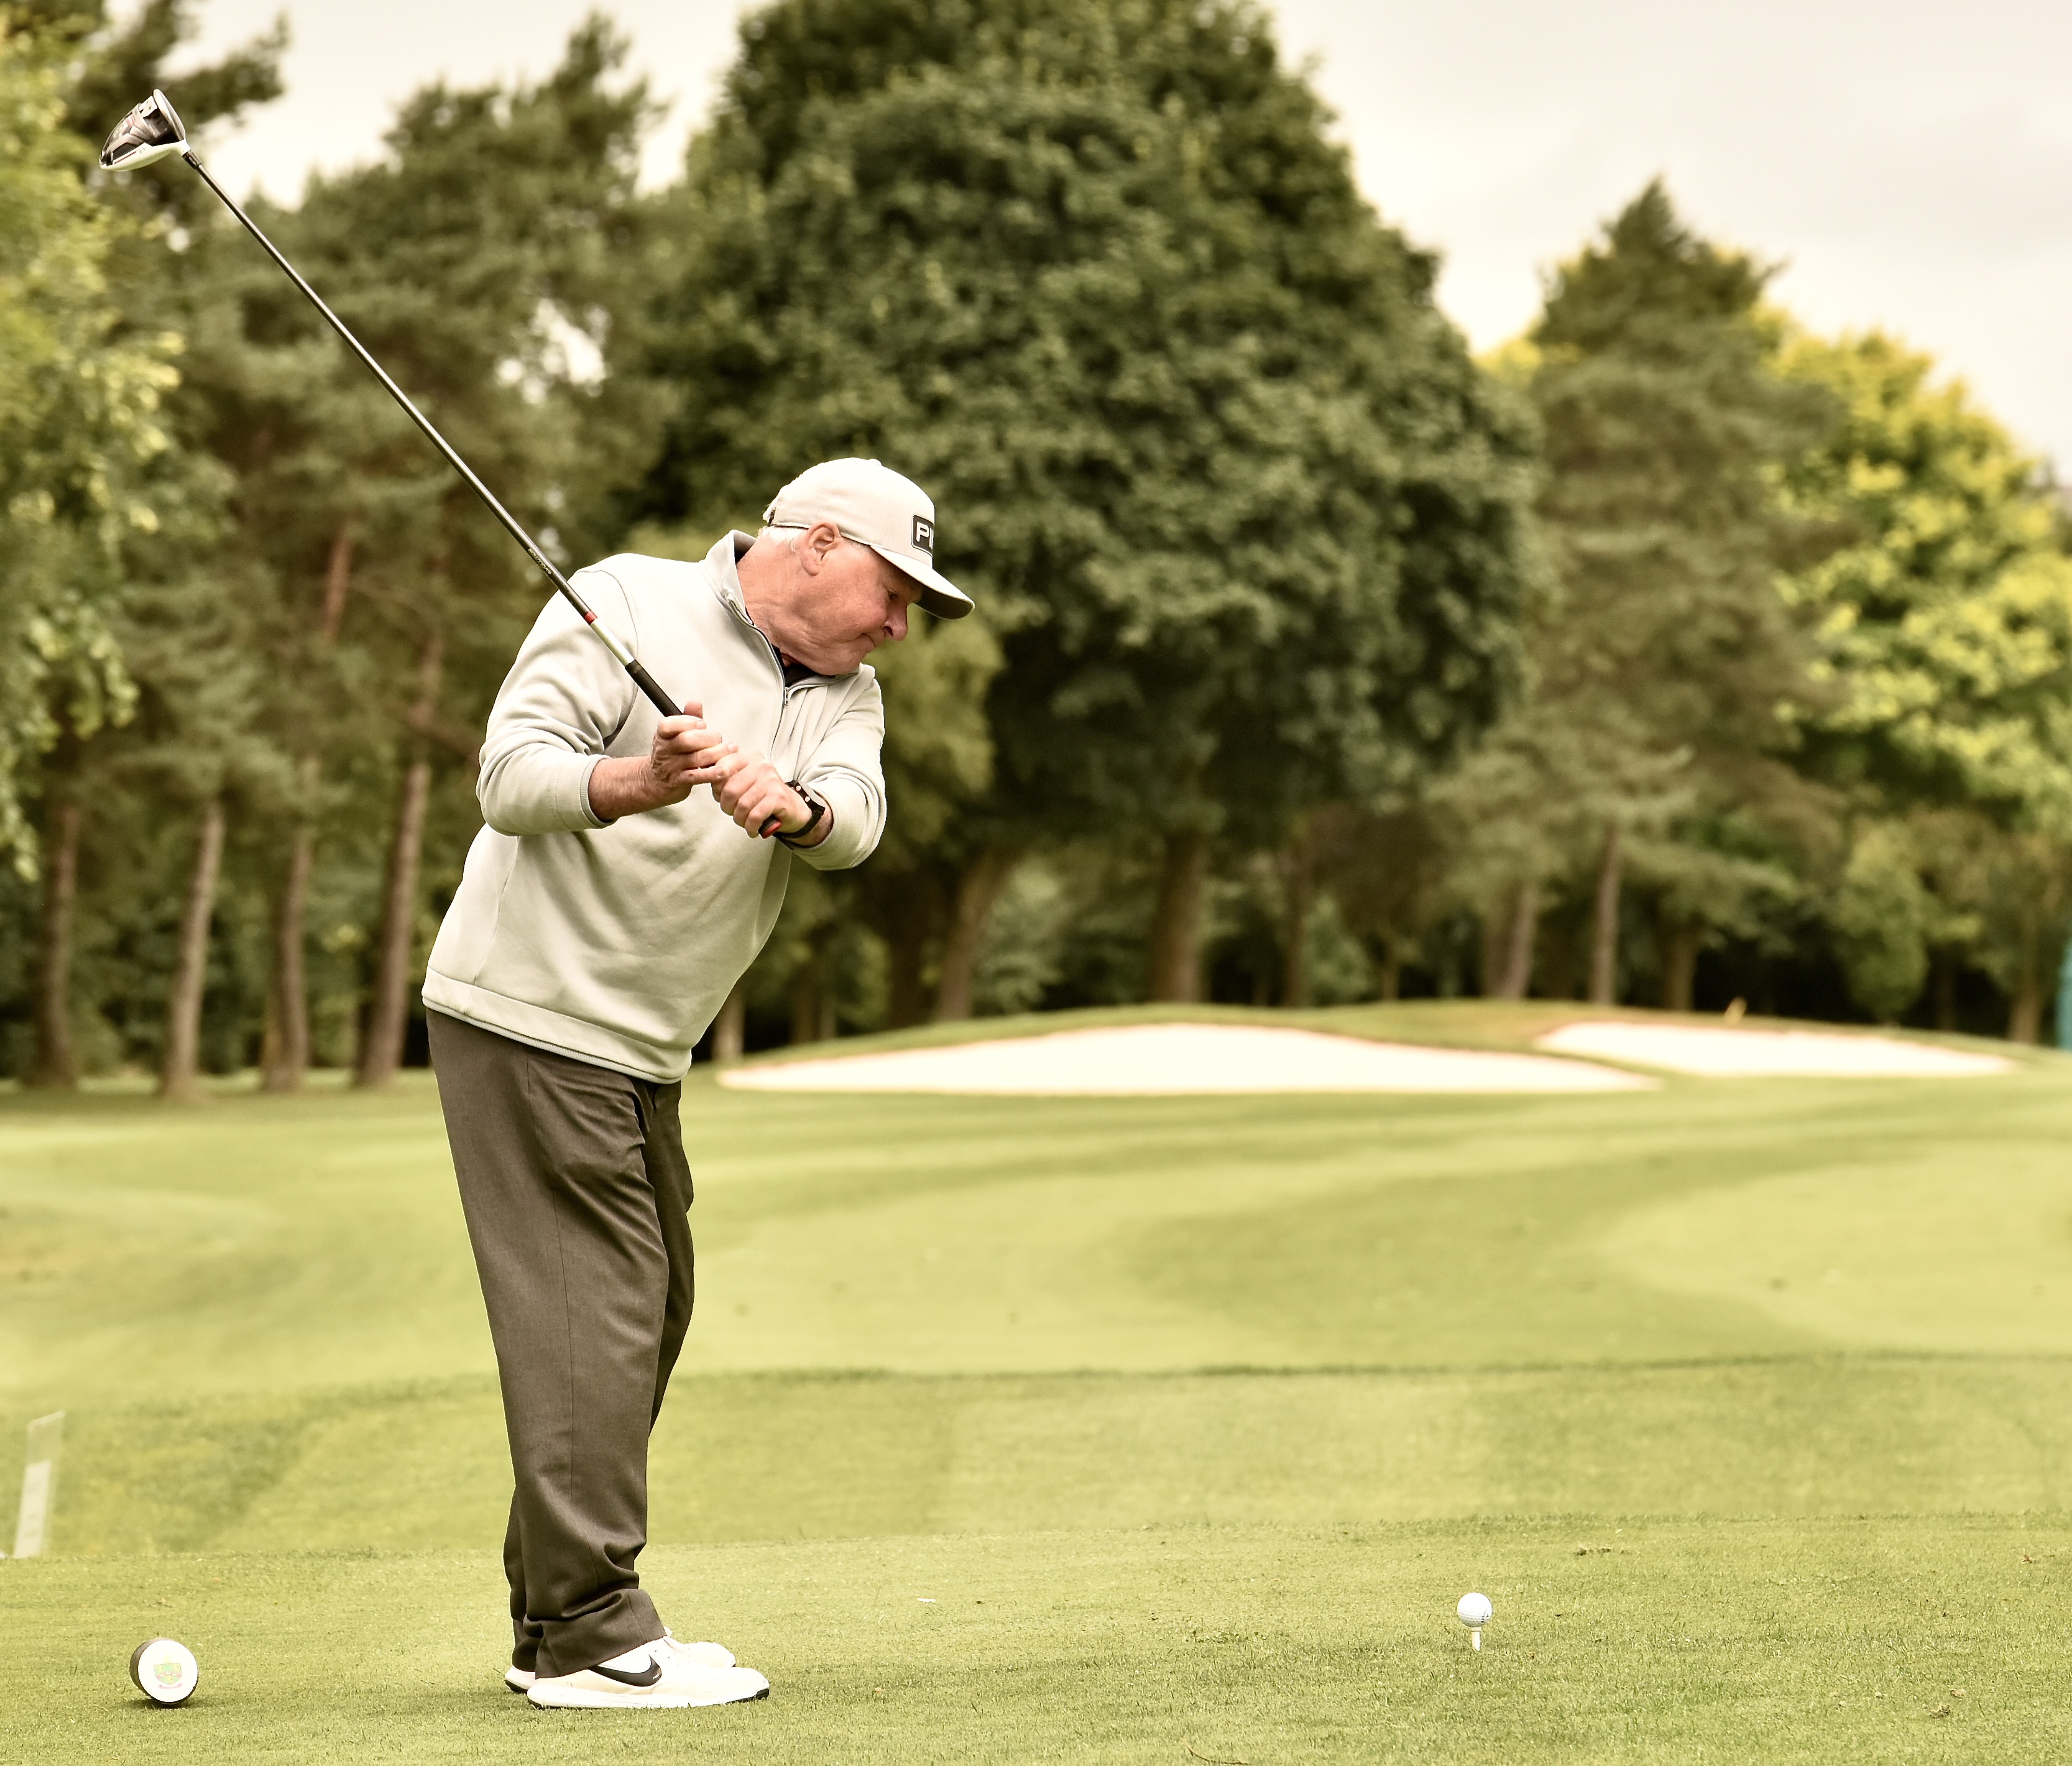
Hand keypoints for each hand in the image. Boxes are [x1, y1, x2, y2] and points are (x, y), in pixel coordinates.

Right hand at [587, 699, 734, 819]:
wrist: (656, 782)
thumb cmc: (672, 755)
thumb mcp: (676, 734)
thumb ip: (687, 718)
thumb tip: (695, 702)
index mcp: (663, 735)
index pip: (669, 724)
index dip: (688, 722)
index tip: (703, 723)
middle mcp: (664, 750)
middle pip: (687, 740)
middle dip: (708, 738)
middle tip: (719, 739)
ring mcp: (671, 767)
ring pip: (696, 758)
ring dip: (717, 753)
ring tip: (730, 749)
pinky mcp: (679, 782)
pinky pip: (697, 777)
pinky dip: (713, 773)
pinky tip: (725, 770)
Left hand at [708, 749, 814, 839]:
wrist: (791, 808)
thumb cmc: (762, 796)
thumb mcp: (744, 781)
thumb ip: (726, 776)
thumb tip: (706, 775)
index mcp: (749, 758)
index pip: (722, 766)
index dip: (716, 786)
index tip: (720, 796)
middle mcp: (761, 765)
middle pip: (730, 789)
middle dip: (726, 807)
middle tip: (732, 813)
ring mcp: (771, 780)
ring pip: (742, 805)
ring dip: (739, 819)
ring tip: (743, 822)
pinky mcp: (778, 797)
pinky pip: (755, 815)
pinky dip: (750, 827)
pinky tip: (752, 830)